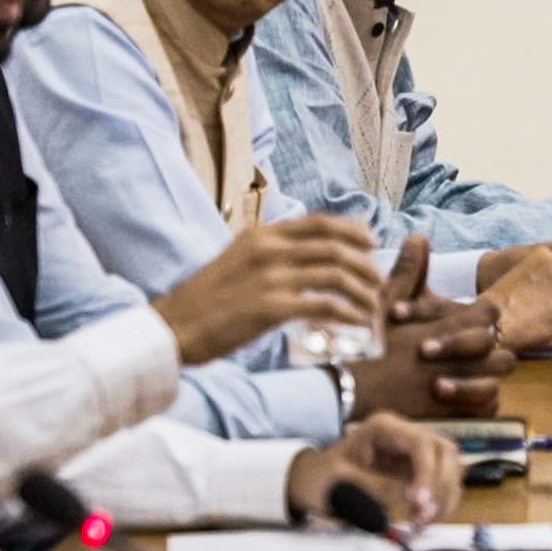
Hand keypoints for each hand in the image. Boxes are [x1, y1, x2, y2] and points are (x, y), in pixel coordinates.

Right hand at [154, 213, 381, 363]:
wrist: (173, 328)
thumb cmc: (204, 302)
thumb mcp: (237, 262)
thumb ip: (269, 256)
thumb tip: (306, 261)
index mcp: (261, 235)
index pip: (318, 222)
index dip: (352, 230)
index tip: (371, 242)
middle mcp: (268, 249)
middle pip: (334, 246)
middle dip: (365, 263)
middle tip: (379, 280)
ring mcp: (271, 276)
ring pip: (335, 274)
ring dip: (362, 290)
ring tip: (373, 305)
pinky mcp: (271, 306)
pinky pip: (324, 305)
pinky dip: (347, 312)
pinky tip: (357, 322)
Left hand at [284, 413, 460, 527]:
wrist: (312, 482)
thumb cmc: (321, 478)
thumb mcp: (341, 484)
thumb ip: (377, 489)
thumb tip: (414, 499)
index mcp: (383, 428)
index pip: (421, 443)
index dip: (427, 473)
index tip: (418, 503)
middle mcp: (405, 435)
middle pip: (445, 452)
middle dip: (440, 486)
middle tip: (421, 517)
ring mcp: (414, 453)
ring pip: (452, 467)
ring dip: (445, 497)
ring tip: (420, 522)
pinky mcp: (419, 471)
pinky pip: (445, 483)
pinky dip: (441, 503)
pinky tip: (423, 520)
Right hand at [356, 235, 510, 418]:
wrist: (354, 389)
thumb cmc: (369, 345)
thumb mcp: (385, 303)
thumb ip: (407, 273)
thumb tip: (419, 238)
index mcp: (447, 328)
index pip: (490, 314)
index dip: (484, 316)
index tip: (471, 320)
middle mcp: (460, 358)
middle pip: (504, 353)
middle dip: (492, 354)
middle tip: (474, 355)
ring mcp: (459, 388)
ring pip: (496, 383)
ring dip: (486, 380)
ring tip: (470, 377)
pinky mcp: (453, 413)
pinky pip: (486, 410)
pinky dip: (480, 405)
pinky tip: (464, 398)